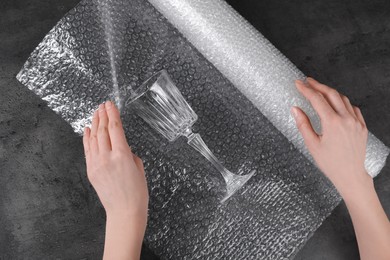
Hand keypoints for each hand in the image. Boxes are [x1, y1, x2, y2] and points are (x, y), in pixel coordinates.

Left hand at [83, 101, 147, 218]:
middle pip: (103, 130)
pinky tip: (87, 129)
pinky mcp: (91, 171)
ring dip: (95, 124)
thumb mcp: (140, 168)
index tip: (111, 104)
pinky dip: (87, 138)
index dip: (112, 114)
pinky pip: (87, 150)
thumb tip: (122, 148)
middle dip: (103, 115)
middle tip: (103, 105)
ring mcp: (96, 164)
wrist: (124, 212)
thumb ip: (130, 154)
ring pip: (94, 138)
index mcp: (122, 155)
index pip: (115, 128)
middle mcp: (107, 157)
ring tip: (96, 113)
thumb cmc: (137, 193)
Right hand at [291, 77, 370, 196]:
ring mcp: (356, 121)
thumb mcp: (312, 144)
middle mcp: (346, 119)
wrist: (351, 175)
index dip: (306, 89)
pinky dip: (342, 102)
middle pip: (331, 94)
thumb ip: (303, 124)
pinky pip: (352, 108)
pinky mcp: (362, 126)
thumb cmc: (330, 163)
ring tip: (319, 91)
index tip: (298, 83)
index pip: (317, 99)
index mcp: (332, 123)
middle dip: (318, 85)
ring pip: (343, 98)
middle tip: (307, 81)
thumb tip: (295, 109)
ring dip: (330, 92)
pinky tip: (335, 103)